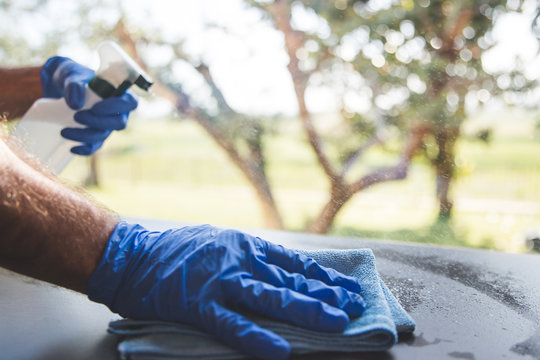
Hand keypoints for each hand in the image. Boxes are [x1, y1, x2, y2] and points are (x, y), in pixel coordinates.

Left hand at [41, 56, 136, 154]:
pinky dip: (85, 149)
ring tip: (64, 131)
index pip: (130, 103)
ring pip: (104, 135)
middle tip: (77, 116)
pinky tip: (71, 147)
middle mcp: (116, 111)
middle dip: (98, 123)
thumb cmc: (71, 76)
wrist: (59, 86)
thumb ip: (73, 84)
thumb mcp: (70, 73)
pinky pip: (95, 146)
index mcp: (118, 93)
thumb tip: (75, 104)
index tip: (96, 108)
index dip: (116, 107)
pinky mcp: (95, 134)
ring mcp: (106, 124)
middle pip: (119, 123)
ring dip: (86, 136)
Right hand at [87, 223, 365, 359]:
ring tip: (335, 322)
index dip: (323, 277)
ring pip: (270, 297)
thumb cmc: (179, 251)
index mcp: (246, 246)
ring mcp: (220, 281)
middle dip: (326, 294)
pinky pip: (232, 323)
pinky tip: (279, 349)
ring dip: (305, 309)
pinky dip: (256, 336)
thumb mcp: (221, 243)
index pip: (294, 263)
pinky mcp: (198, 304)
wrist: (133, 253)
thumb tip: (282, 271)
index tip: (348, 288)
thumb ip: (250, 257)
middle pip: (290, 279)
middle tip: (356, 306)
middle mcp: (239, 259)